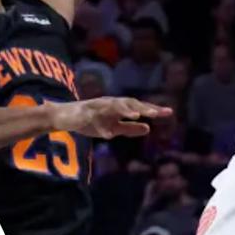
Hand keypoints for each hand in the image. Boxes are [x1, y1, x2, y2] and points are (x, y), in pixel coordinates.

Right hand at [50, 97, 171, 139]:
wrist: (65, 118)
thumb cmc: (89, 122)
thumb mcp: (112, 128)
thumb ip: (129, 128)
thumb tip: (148, 129)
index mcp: (118, 107)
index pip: (138, 107)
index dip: (153, 109)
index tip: (169, 112)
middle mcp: (110, 104)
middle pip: (129, 102)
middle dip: (143, 107)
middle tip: (158, 113)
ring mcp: (97, 107)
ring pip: (114, 105)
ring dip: (126, 109)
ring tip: (137, 115)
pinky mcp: (84, 113)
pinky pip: (96, 117)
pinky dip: (103, 123)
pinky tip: (109, 132)